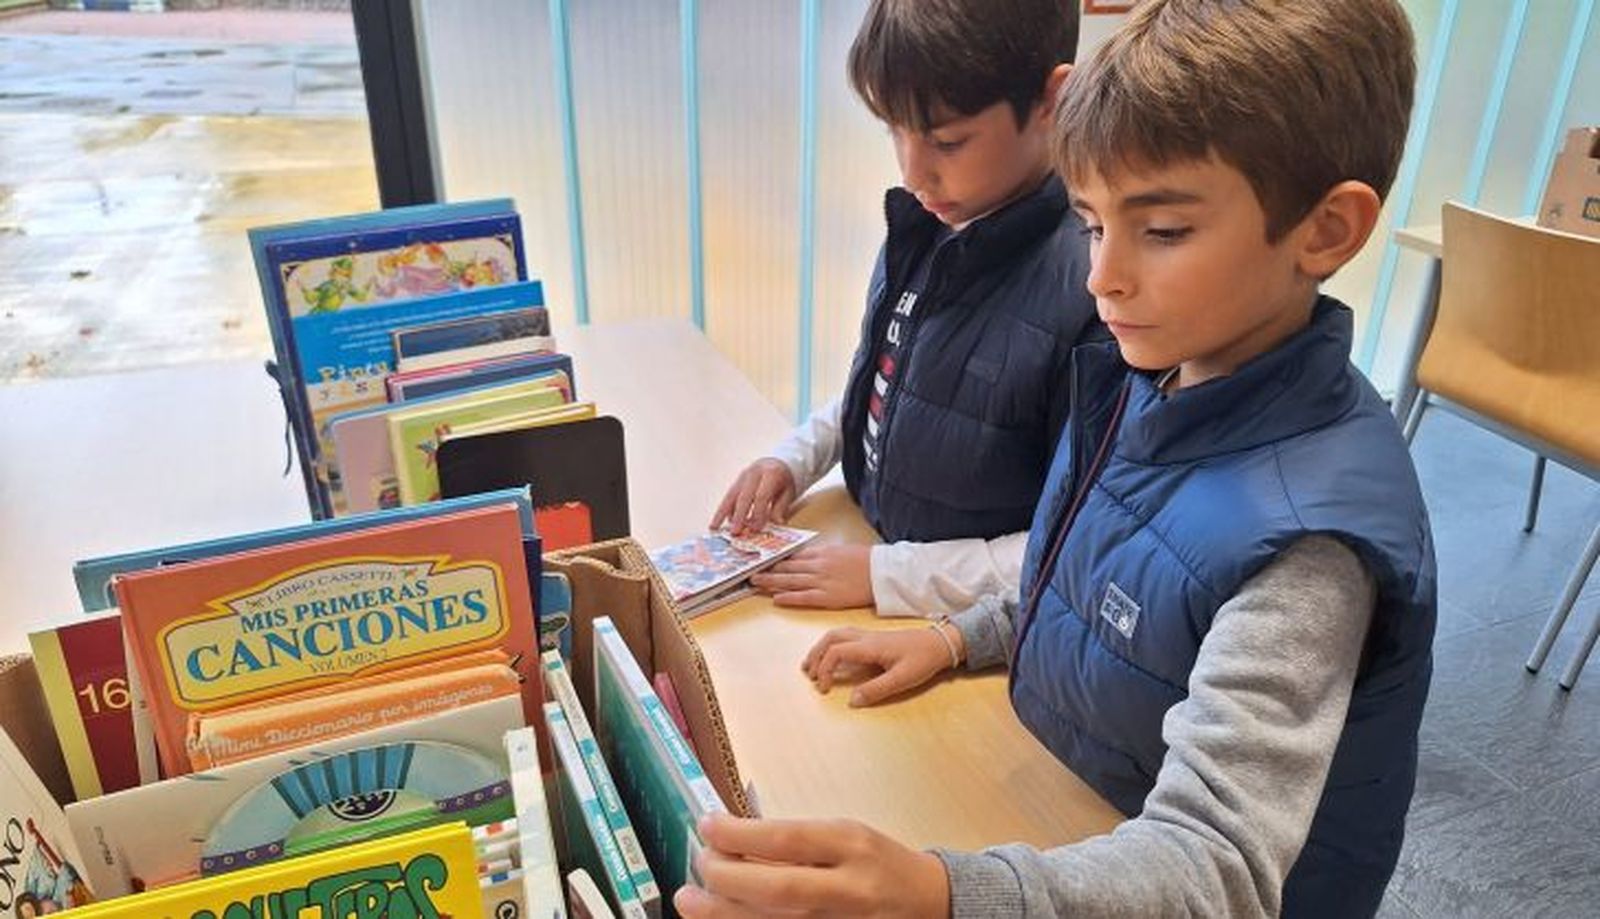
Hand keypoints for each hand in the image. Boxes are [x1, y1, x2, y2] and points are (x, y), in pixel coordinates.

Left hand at [674, 814, 949, 918]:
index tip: (707, 825)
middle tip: (699, 865)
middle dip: (727, 878)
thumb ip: (796, 840)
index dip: (739, 834)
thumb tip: (730, 840)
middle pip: (777, 889)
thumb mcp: (845, 835)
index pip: (787, 839)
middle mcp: (848, 890)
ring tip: (690, 900)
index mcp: (852, 846)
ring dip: (724, 913)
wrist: (928, 904)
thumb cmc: (877, 864)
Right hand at [711, 458, 796, 534]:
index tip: (756, 529)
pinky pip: (729, 496)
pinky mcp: (737, 481)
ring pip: (730, 495)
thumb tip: (777, 523)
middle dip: (738, 516)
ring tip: (715, 527)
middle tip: (734, 532)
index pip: (762, 496)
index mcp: (771, 474)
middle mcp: (754, 473)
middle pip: (744, 496)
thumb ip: (781, 508)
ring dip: (722, 512)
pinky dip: (725, 509)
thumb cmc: (784, 480)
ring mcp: (743, 476)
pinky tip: (723, 521)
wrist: (777, 462)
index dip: (758, 513)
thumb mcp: (789, 493)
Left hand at [749, 544, 873, 608]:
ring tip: (755, 583)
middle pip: (787, 568)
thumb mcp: (841, 550)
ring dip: (771, 582)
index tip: (763, 560)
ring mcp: (821, 581)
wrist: (882, 573)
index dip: (776, 559)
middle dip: (768, 570)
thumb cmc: (866, 560)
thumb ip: (823, 553)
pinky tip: (776, 599)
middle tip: (750, 572)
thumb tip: (807, 557)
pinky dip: (789, 598)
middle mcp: (817, 566)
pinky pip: (804, 597)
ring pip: (790, 582)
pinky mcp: (828, 597)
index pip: (793, 556)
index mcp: (821, 553)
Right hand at [801, 623, 959, 706]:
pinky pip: (845, 636)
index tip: (825, 688)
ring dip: (821, 648)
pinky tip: (833, 657)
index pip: (836, 652)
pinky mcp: (873, 638)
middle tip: (808, 674)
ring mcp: (869, 635)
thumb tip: (852, 701)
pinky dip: (832, 645)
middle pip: (831, 638)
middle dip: (816, 655)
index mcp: (870, 646)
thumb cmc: (923, 659)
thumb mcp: (902, 679)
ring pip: (836, 634)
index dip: (825, 669)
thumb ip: (876, 690)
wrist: (940, 643)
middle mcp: (865, 637)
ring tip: (813, 665)